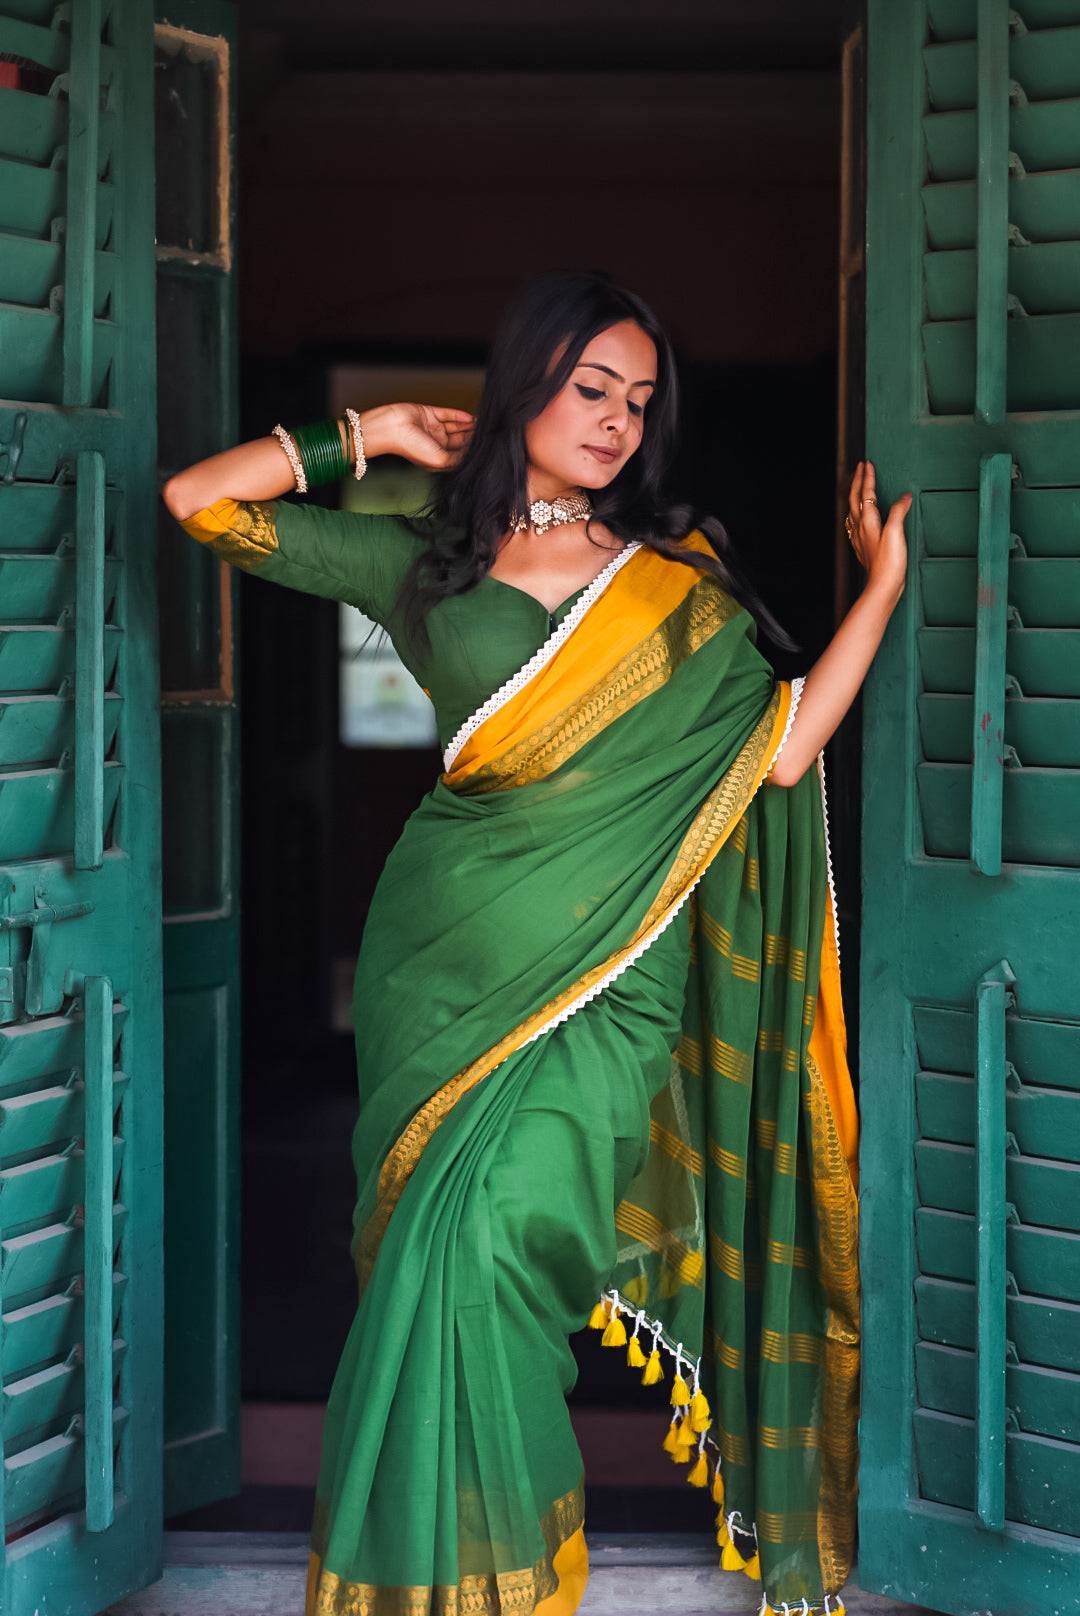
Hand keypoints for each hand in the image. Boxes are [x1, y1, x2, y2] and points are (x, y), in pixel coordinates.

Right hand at [361, 403, 474, 469]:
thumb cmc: (409, 447)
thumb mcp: (438, 460)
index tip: (484, 447)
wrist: (390, 428)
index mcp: (438, 458)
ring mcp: (434, 428)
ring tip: (483, 424)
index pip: (459, 454)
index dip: (471, 450)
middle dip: (472, 437)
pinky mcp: (430, 414)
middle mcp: (437, 444)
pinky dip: (459, 415)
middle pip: (460, 439)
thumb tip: (471, 456)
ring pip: (456, 426)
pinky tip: (470, 417)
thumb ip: (456, 459)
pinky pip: (448, 414)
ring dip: (468, 425)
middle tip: (487, 434)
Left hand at [847, 460, 909, 600]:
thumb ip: (899, 512)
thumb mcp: (896, 533)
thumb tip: (904, 497)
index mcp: (868, 521)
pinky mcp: (864, 548)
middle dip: (857, 482)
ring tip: (857, 487)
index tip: (867, 464)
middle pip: (855, 499)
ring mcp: (861, 538)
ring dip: (854, 496)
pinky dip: (857, 513)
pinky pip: (856, 524)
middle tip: (860, 468)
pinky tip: (859, 518)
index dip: (867, 478)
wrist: (882, 586)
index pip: (866, 493)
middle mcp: (861, 528)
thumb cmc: (889, 563)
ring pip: (853, 511)